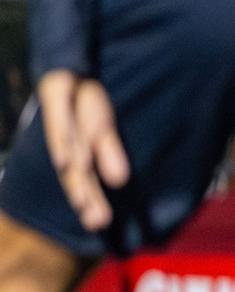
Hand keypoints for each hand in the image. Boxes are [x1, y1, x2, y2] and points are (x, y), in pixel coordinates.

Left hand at [37, 69, 128, 231]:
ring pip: (70, 153)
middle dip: (85, 196)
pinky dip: (63, 143)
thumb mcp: (101, 126)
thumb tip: (120, 182)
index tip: (98, 226)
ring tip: (84, 202)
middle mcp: (66, 140)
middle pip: (75, 172)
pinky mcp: (56, 98)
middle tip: (97, 222)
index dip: (90, 202)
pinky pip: (61, 122)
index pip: (82, 180)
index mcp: (76, 148)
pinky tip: (65, 162)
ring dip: (76, 178)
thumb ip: (110, 153)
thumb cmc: (81, 101)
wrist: (62, 66)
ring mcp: (61, 120)